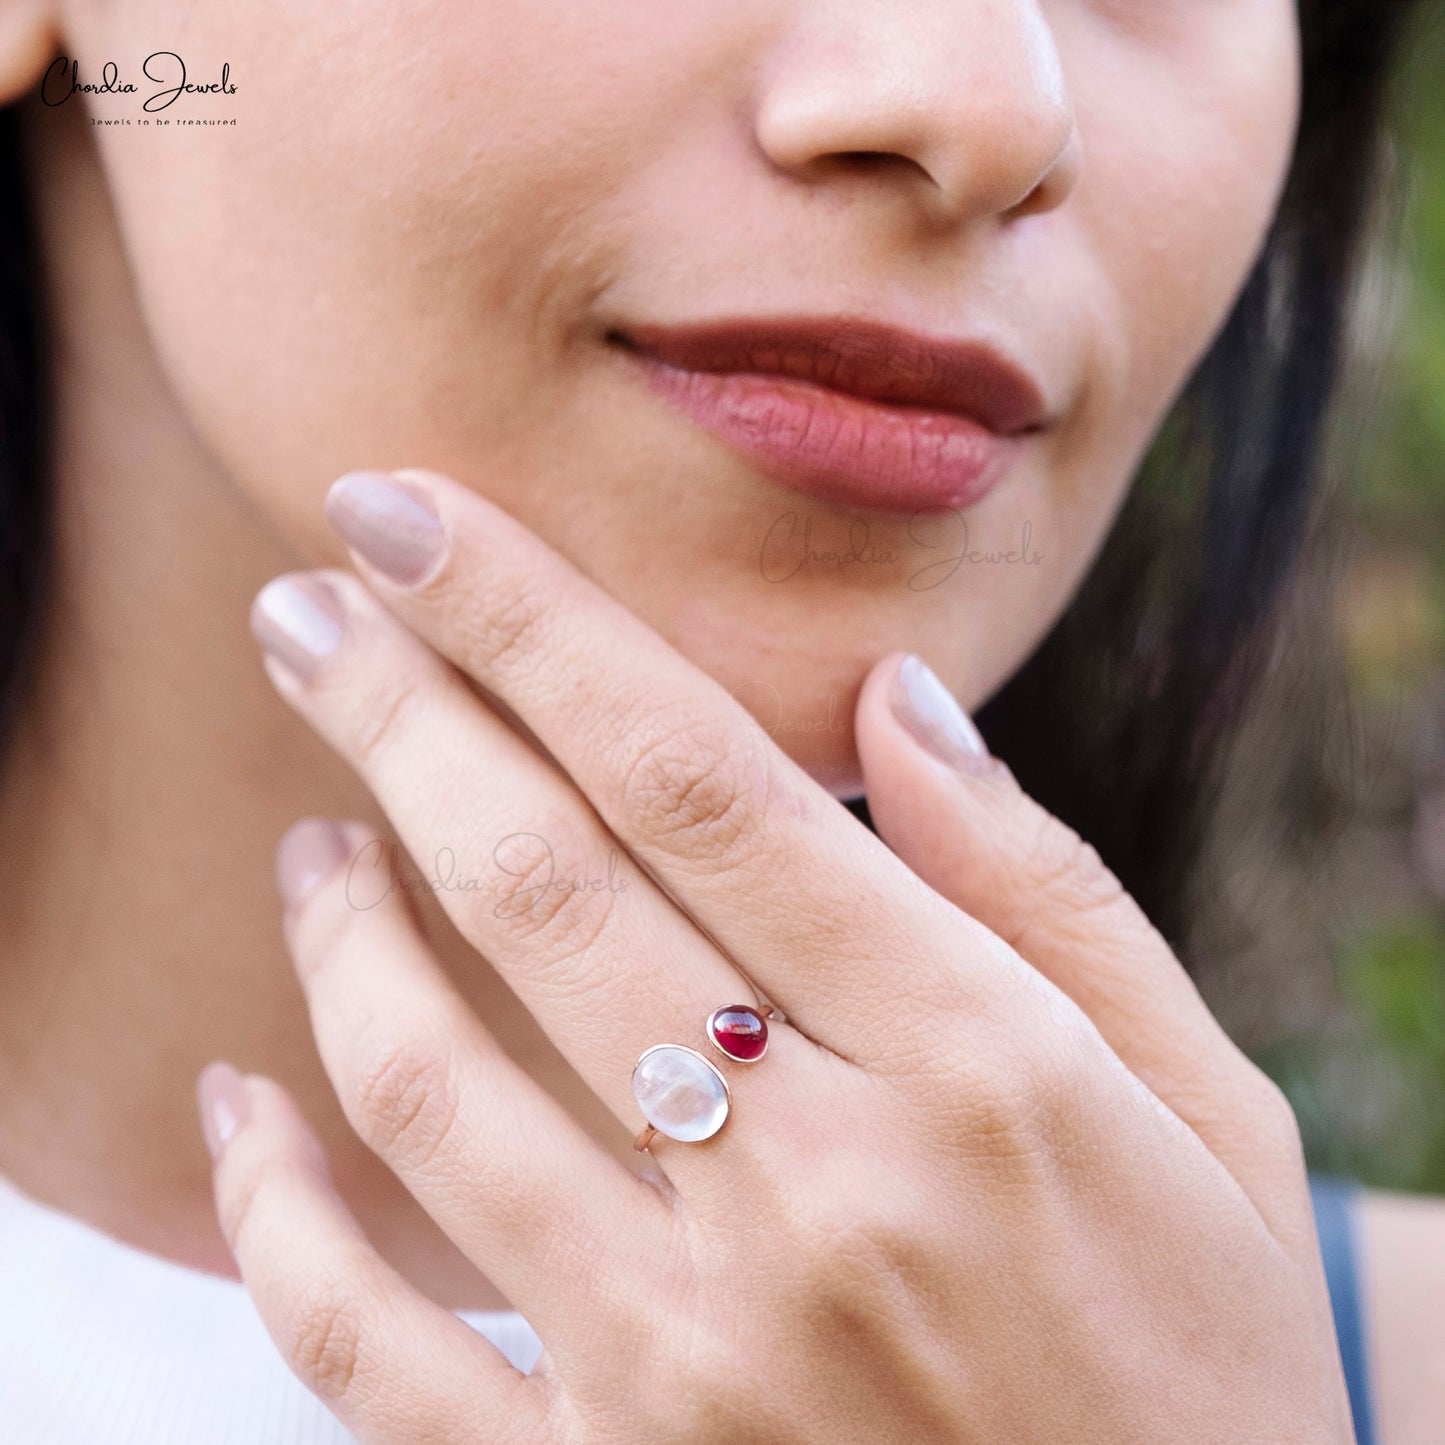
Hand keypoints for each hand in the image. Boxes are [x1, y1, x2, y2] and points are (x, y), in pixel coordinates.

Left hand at [204, 465, 1353, 1442]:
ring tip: (309, 828)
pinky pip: (371, 1351)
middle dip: (397, 711)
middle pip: (543, 885)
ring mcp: (688, 1364)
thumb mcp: (1207, 1108)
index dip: (534, 621)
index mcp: (973, 1064)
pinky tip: (236, 1105)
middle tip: (303, 605)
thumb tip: (897, 706)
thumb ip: (1045, 894)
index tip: (416, 516)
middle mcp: (814, 1196)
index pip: (697, 775)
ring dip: (339, 928)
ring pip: (433, 1088)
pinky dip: (272, 1218)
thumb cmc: (1205, 1355)